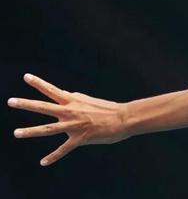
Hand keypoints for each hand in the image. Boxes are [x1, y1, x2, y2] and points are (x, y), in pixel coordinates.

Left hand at [8, 73, 128, 165]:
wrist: (124, 118)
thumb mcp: (89, 100)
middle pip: (44, 107)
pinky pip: (63, 149)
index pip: (52, 90)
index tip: (26, 77)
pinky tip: (43, 162)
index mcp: (73, 101)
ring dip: (31, 131)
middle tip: (10, 101)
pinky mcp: (80, 138)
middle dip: (26, 104)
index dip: (38, 83)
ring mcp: (74, 125)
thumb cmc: (108, 109)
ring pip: (48, 128)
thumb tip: (65, 94)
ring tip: (16, 133)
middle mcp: (70, 111)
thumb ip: (75, 98)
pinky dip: (52, 157)